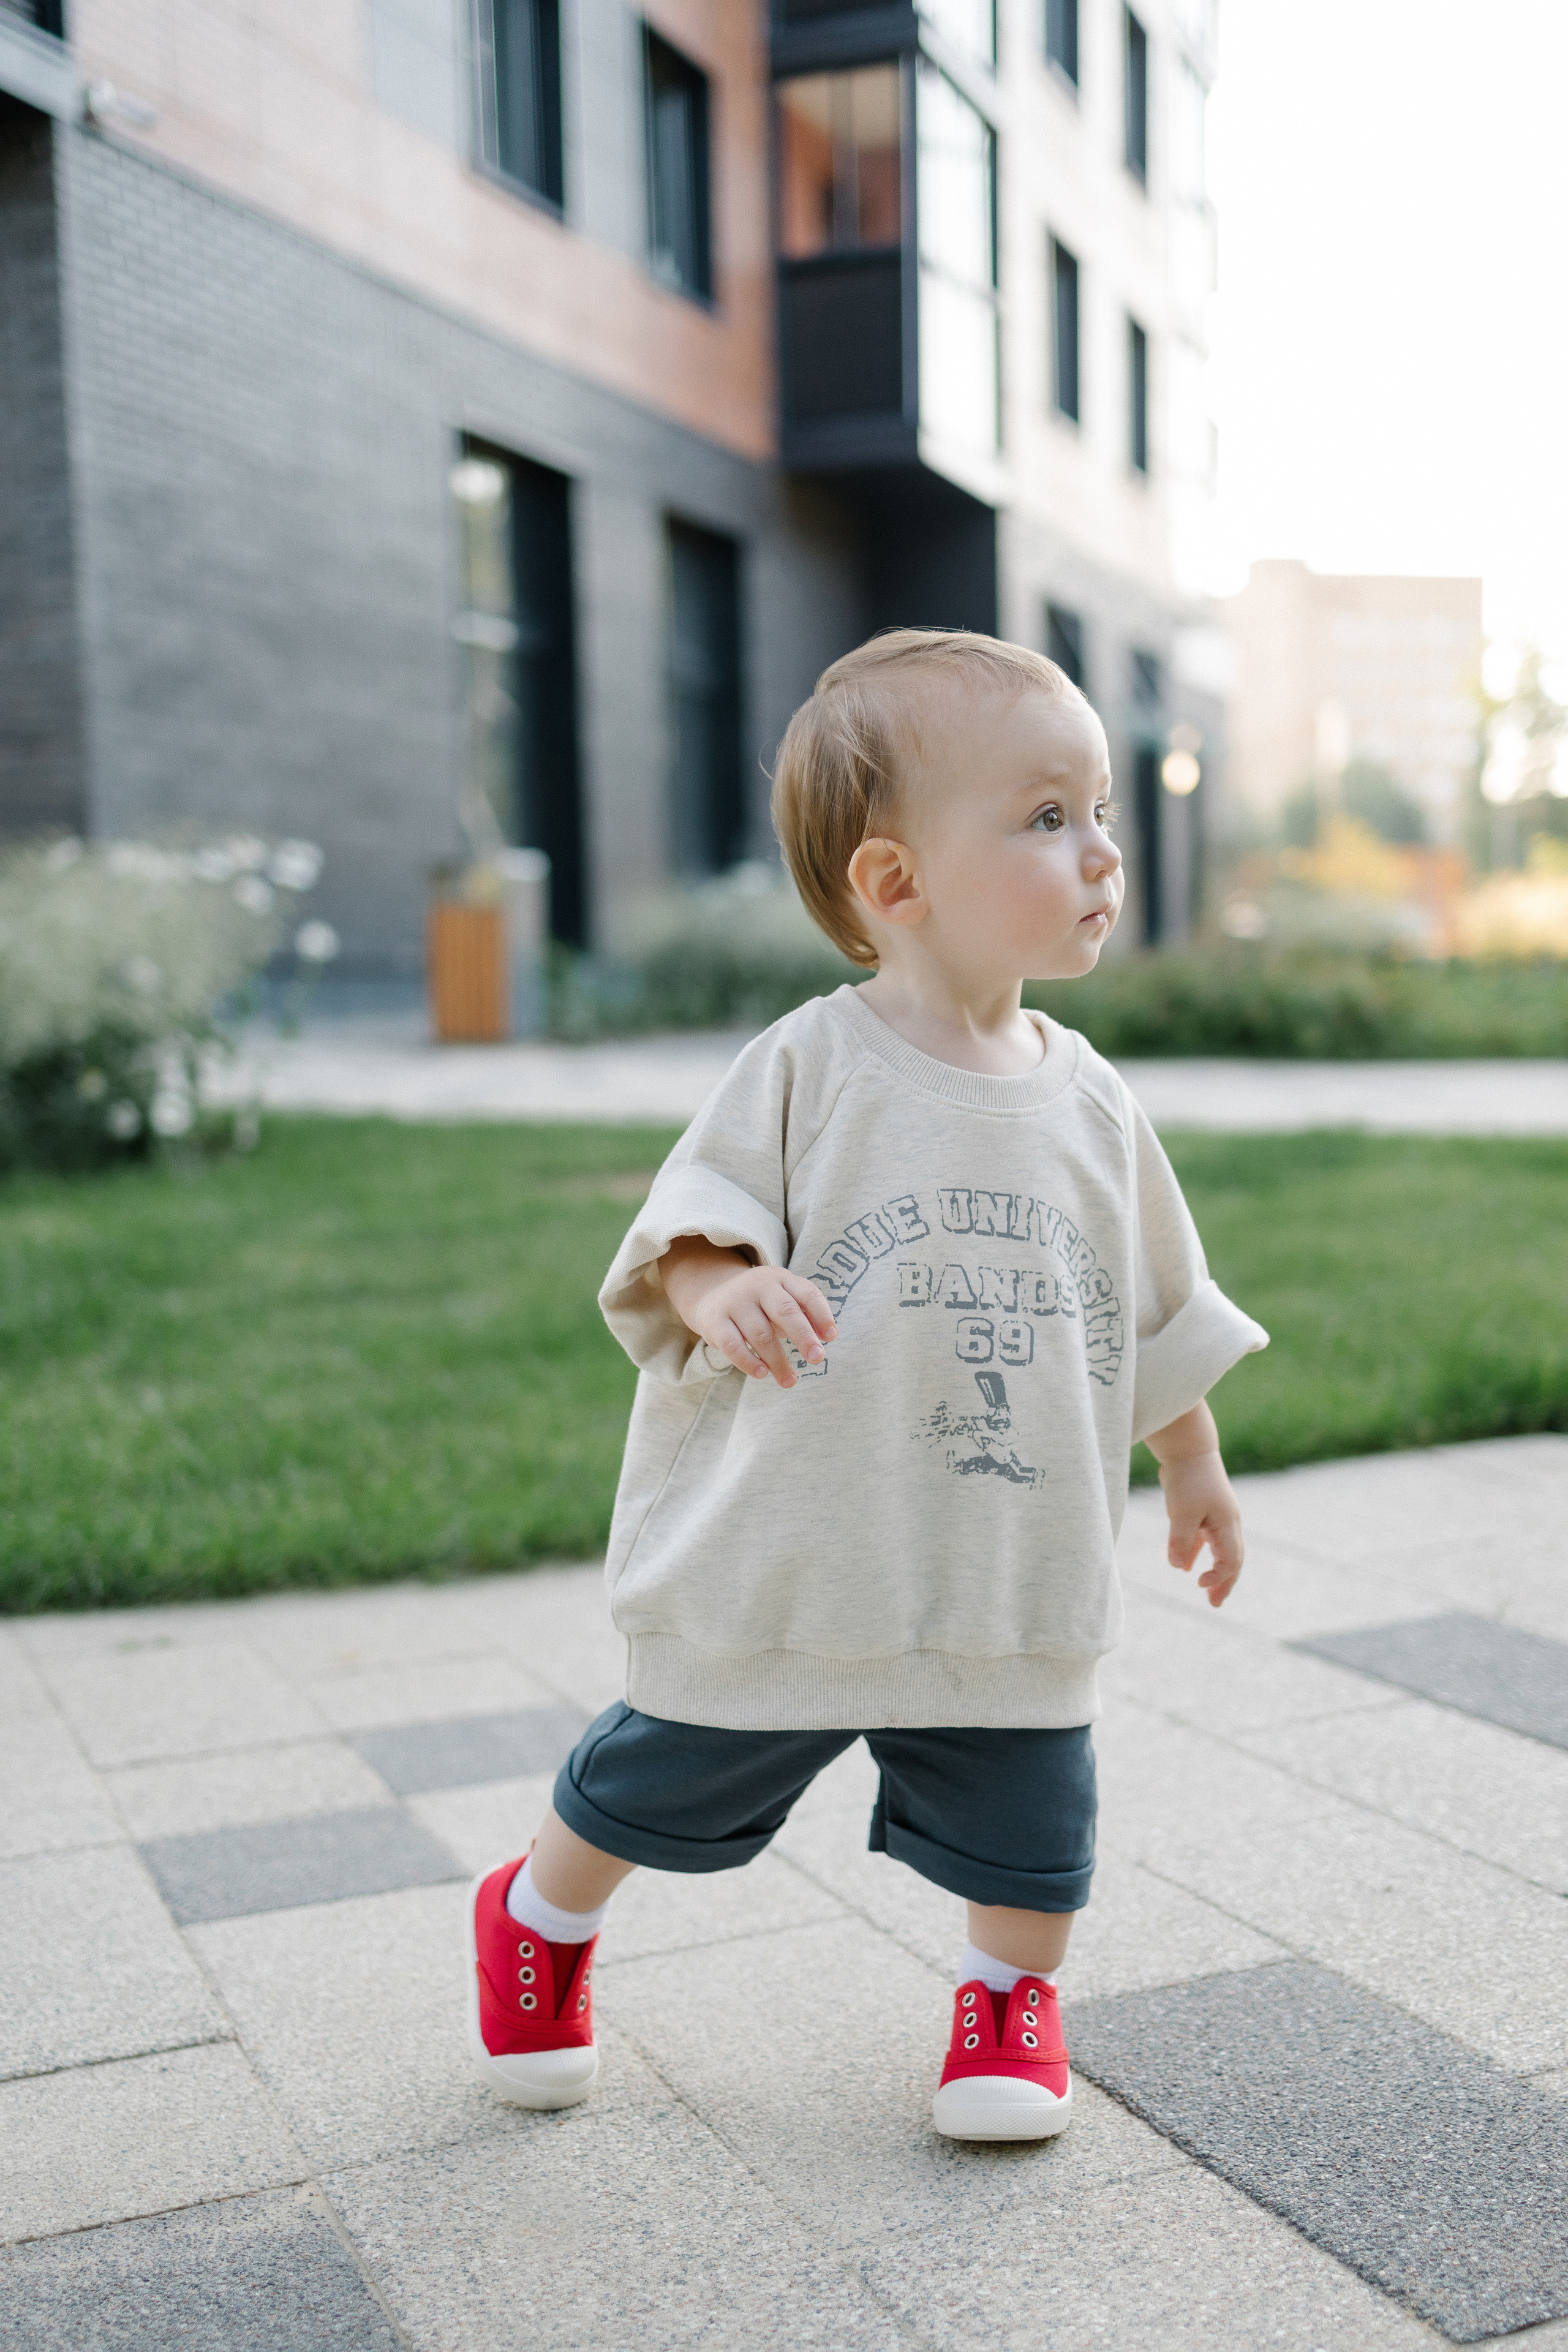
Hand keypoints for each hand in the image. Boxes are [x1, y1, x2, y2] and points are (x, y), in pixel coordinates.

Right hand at [661, 1235, 836, 1388]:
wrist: (711, 1292)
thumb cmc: (759, 1303)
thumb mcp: (782, 1299)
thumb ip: (804, 1315)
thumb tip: (826, 1337)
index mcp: (781, 1279)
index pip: (807, 1293)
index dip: (822, 1315)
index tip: (831, 1337)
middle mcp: (758, 1286)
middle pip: (785, 1311)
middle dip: (804, 1337)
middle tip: (817, 1359)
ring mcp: (735, 1302)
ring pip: (761, 1334)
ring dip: (778, 1361)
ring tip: (789, 1381)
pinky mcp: (715, 1321)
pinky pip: (732, 1345)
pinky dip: (748, 1361)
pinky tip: (761, 1374)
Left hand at [1159, 1451, 1244, 1606]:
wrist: (1187, 1450)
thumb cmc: (1188, 1479)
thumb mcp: (1182, 1511)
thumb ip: (1181, 1539)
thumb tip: (1176, 1566)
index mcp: (1227, 1524)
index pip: (1230, 1560)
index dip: (1218, 1577)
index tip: (1198, 1584)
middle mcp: (1227, 1523)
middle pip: (1232, 1560)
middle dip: (1225, 1583)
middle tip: (1214, 1604)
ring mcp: (1217, 1517)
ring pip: (1220, 1551)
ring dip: (1215, 1572)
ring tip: (1207, 1592)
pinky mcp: (1202, 1512)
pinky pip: (1206, 1541)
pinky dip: (1198, 1555)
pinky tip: (1185, 1568)